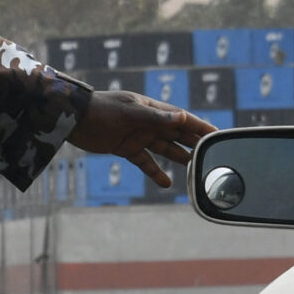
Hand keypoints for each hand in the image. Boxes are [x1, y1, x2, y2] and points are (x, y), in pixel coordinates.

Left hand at [69, 90, 215, 186]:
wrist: (74, 119)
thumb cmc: (102, 110)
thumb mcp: (130, 112)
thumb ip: (156, 117)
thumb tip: (182, 117)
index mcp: (153, 110)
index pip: (183, 120)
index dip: (201, 127)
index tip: (219, 135)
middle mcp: (149, 123)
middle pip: (178, 135)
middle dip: (195, 145)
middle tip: (214, 157)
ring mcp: (139, 136)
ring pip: (165, 149)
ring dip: (179, 158)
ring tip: (196, 170)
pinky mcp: (127, 148)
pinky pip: (146, 162)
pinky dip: (155, 172)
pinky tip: (167, 184)